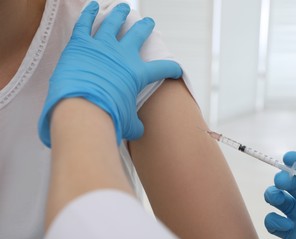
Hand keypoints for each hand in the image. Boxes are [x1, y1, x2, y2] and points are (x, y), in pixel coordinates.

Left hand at [38, 1, 181, 146]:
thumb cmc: (108, 118)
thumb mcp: (128, 124)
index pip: (163, 69)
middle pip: (138, 34)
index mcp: (137, 73)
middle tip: (148, 22)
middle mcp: (123, 55)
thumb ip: (135, 125)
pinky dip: (89, 13)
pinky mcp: (80, 44)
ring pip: (113, 23)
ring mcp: (102, 46)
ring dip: (119, 14)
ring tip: (123, 7)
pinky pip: (86, 23)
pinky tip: (93, 5)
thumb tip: (138, 131)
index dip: (172, 69)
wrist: (83, 110)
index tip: (177, 69)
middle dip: (145, 27)